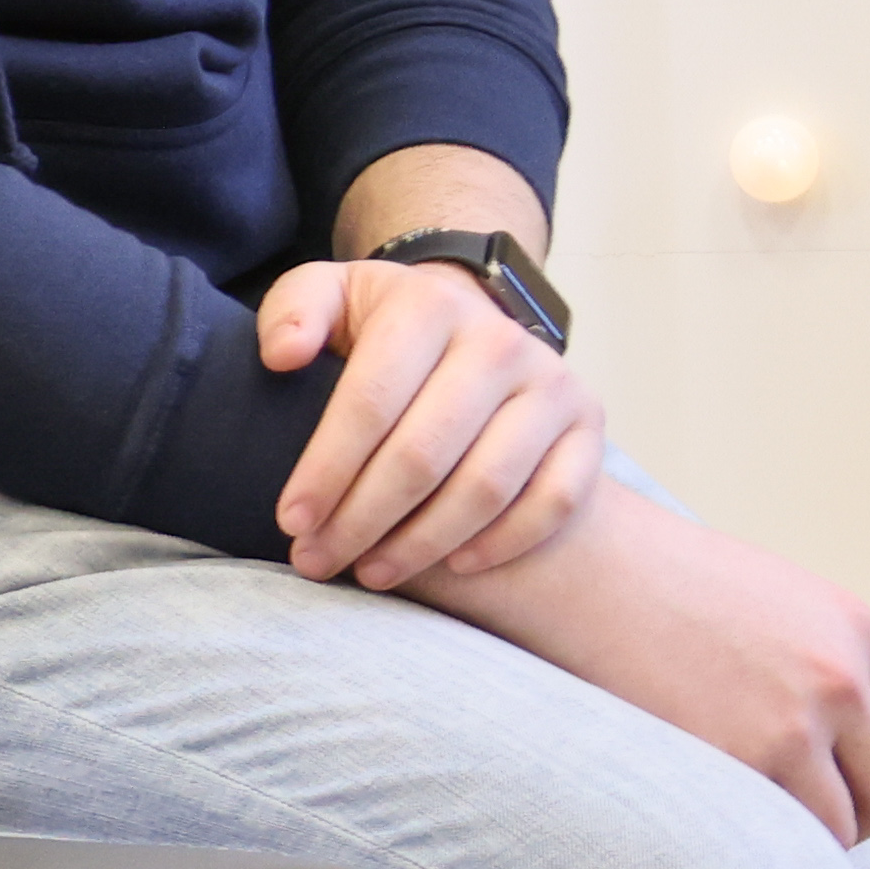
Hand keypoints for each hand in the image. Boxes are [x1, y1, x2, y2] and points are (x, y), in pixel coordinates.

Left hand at [257, 253, 608, 591]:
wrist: (471, 327)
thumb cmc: (383, 329)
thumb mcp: (332, 297)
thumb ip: (293, 311)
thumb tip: (282, 355)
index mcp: (428, 305)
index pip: (370, 402)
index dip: (326, 469)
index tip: (290, 520)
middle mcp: (498, 341)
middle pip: (423, 455)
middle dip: (361, 520)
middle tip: (317, 559)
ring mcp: (551, 385)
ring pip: (485, 488)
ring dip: (422, 544)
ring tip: (371, 571)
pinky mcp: (587, 427)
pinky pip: (553, 502)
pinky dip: (504, 542)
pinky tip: (455, 565)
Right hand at [422, 483, 869, 841]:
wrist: (577, 566)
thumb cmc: (651, 578)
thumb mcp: (770, 596)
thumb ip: (821, 654)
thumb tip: (845, 727)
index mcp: (851, 626)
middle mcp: (837, 674)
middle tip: (838, 819)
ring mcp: (794, 722)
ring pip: (851, 820)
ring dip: (825, 836)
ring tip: (780, 827)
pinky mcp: (744, 762)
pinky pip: (794, 836)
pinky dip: (781, 847)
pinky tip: (750, 830)